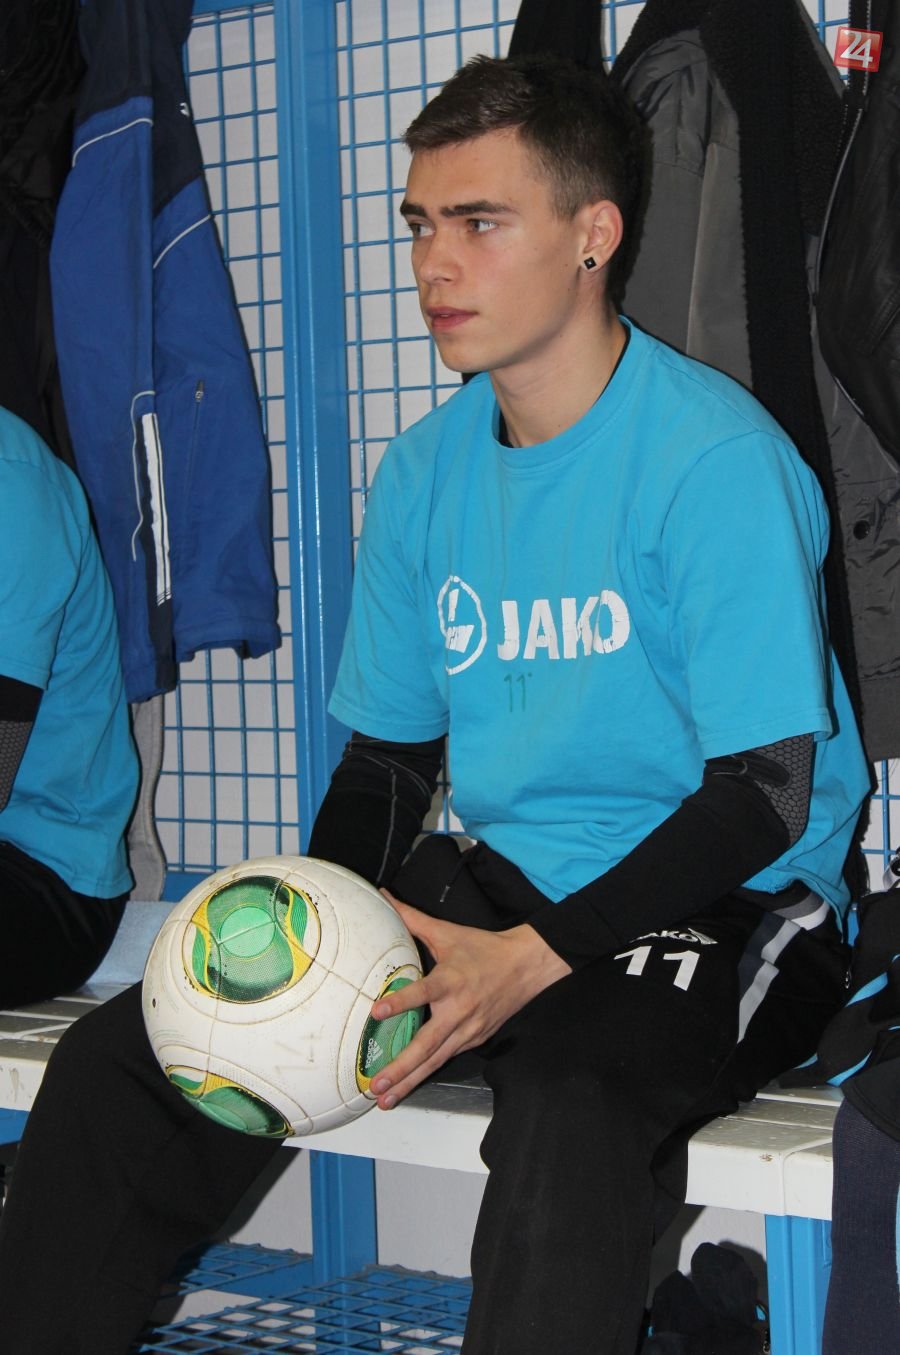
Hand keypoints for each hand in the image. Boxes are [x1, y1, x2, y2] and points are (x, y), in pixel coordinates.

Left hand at [369, 891, 570, 1108]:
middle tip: (376, 1084)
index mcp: (451, 981)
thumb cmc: (483, 949)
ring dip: (410, 1081)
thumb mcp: (447, 932)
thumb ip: (412, 918)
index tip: (377, 1010)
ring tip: (385, 1099)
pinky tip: (407, 1086)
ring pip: (435, 1061)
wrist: (526, 966)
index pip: (423, 992)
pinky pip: (446, 1059)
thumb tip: (384, 896)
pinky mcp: (475, 1041)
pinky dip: (426, 1074)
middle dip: (400, 1068)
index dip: (401, 1002)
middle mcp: (459, 1011)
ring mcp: (469, 1031)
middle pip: (427, 1046)